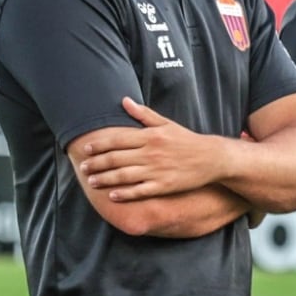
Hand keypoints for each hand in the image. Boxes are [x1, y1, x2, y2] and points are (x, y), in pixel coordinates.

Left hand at [77, 98, 229, 200]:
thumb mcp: (166, 124)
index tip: (87, 149)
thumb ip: (143, 114)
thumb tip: (124, 100)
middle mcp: (151, 153)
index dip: (99, 145)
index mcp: (150, 136)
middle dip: (97, 163)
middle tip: (83, 167)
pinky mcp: (164, 185)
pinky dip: (125, 194)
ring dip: (105, 179)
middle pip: (116, 159)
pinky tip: (113, 195)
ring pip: (124, 176)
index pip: (118, 140)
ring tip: (92, 182)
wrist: (212, 158)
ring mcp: (157, 170)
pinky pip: (140, 191)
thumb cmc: (187, 140)